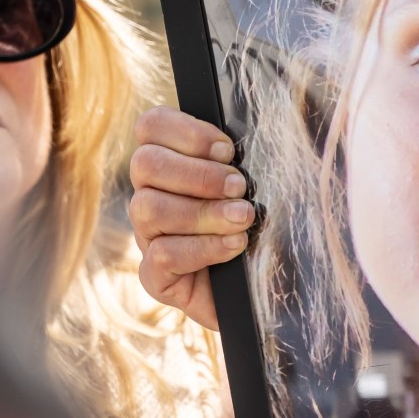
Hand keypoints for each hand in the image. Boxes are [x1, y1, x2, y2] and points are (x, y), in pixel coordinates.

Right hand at [128, 107, 255, 331]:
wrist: (273, 291)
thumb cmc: (272, 225)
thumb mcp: (266, 183)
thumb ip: (250, 156)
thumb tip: (263, 125)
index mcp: (172, 163)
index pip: (151, 126)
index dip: (185, 132)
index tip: (227, 150)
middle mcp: (151, 195)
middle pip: (145, 164)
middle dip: (198, 174)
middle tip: (239, 187)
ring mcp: (149, 237)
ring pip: (149, 209)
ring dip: (203, 212)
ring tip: (243, 218)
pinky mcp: (155, 277)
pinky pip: (161, 255)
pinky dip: (202, 247)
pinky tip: (234, 247)